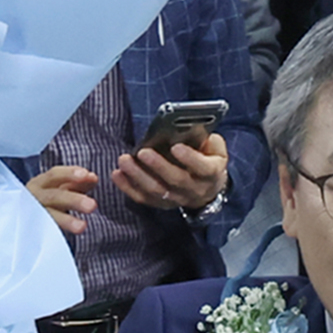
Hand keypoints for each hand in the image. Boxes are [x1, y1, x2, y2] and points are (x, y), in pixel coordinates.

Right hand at [27, 164, 96, 235]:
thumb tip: (93, 178)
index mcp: (41, 183)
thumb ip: (77, 183)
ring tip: (82, 226)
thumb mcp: (60, 189)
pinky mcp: (34, 228)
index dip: (70, 174)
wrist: (23, 218)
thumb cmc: (48, 200)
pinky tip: (72, 232)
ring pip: (50, 215)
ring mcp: (34, 213)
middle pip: (54, 196)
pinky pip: (46, 229)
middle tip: (92, 205)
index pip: (55, 175)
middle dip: (74, 200)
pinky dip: (57, 230)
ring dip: (67, 220)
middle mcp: (35, 196)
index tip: (88, 176)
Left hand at [113, 132, 227, 211]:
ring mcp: (177, 198)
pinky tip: (117, 175)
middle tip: (143, 152)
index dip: (190, 158)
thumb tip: (189, 128)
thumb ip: (207, 140)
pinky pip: (144, 198)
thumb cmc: (208, 160)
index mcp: (211, 173)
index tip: (176, 146)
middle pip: (176, 180)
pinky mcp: (162, 203)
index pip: (203, 168)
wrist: (208, 189)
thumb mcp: (215, 149)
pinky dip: (128, 187)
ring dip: (138, 176)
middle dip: (158, 166)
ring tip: (124, 161)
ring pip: (157, 191)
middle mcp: (195, 189)